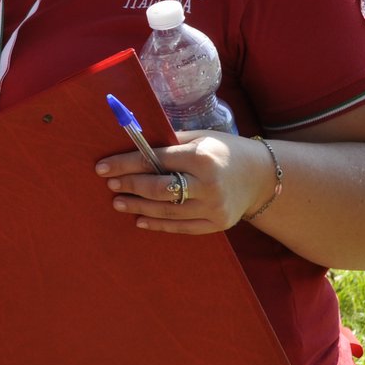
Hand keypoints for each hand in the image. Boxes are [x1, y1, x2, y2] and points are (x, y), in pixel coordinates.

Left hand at [95, 132, 276, 233]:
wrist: (262, 177)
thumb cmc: (224, 151)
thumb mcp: (200, 138)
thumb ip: (169, 143)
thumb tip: (133, 142)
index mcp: (202, 157)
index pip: (154, 160)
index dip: (125, 164)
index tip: (103, 168)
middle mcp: (208, 184)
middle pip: (158, 189)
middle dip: (130, 186)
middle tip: (111, 185)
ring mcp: (213, 208)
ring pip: (166, 211)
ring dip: (137, 206)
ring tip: (118, 202)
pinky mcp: (216, 224)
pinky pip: (180, 227)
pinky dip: (158, 224)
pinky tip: (139, 219)